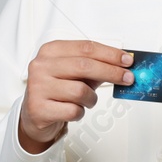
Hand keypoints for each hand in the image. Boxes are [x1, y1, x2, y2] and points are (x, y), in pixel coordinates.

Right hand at [18, 40, 133, 153]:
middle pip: (84, 66)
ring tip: (87, 100)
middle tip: (127, 78)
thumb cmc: (58, 89)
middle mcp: (41, 66)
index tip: (127, 60)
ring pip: (80, 91)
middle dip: (111, 72)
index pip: (86, 48)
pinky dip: (80, 112)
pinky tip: (74, 109)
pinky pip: (73, 110)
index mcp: (50, 51)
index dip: (110, 54)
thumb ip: (96, 66)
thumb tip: (123, 65)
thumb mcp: (75, 73)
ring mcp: (38, 87)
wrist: (35, 114)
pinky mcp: (39, 109)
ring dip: (91, 98)